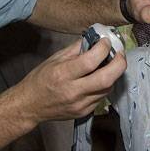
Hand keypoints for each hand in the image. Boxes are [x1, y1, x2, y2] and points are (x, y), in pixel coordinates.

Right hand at [11, 38, 125, 127]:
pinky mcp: (85, 112)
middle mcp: (73, 91)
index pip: (90, 61)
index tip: (106, 41)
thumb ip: (76, 49)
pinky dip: (105, 85)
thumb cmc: (40, 80)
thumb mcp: (54, 59)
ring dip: (114, 74)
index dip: (103, 48)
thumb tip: (94, 38)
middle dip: (119, 63)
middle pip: (106, 78)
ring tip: (111, 64)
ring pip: (108, 88)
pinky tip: (100, 78)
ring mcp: (80, 104)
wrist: (30, 106)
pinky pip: (102, 97)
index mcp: (63, 74)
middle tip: (119, 53)